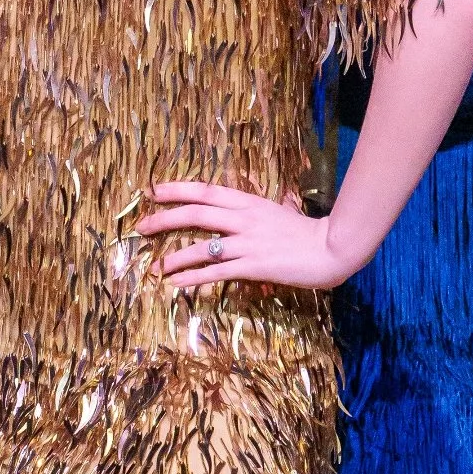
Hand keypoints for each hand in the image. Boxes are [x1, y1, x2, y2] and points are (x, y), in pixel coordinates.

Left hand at [138, 181, 355, 292]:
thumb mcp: (281, 210)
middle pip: (196, 214)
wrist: (331, 248)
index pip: (206, 191)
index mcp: (248, 202)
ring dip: (175, 257)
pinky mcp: (253, 266)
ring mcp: (247, 242)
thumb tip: (263, 201)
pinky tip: (177, 284)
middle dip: (164, 220)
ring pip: (201, 247)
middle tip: (141, 227)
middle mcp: (244, 219)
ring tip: (156, 266)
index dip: (177, 190)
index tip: (153, 191)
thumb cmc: (308, 231)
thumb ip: (264, 208)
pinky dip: (194, 278)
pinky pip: (216, 272)